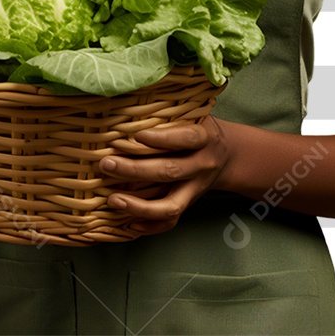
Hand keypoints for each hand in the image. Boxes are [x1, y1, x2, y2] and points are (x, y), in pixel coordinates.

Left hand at [97, 116, 233, 235]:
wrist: (228, 155)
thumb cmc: (199, 128)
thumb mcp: (193, 115)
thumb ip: (169, 115)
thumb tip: (127, 110)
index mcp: (205, 138)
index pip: (186, 138)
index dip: (161, 139)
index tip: (136, 135)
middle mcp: (202, 165)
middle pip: (170, 172)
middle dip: (135, 170)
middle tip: (106, 164)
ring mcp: (196, 189)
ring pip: (170, 205)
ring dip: (138, 205)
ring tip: (112, 199)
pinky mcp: (189, 204)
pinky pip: (170, 222)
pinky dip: (149, 226)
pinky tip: (127, 222)